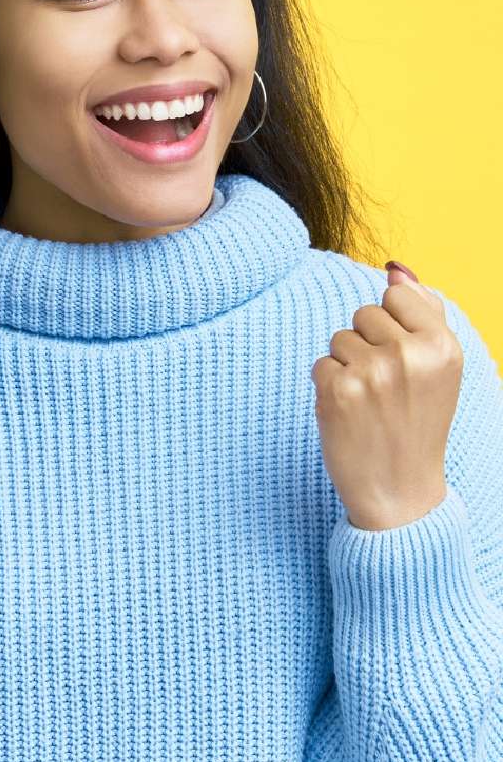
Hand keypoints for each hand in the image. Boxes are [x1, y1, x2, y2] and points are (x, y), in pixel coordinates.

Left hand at [311, 263, 463, 529]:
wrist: (399, 491)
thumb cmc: (418, 423)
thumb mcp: (440, 368)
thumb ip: (425, 313)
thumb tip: (395, 270)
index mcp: (442, 346)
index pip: (395, 296)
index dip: (393, 327)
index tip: (404, 362)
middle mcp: (409, 355)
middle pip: (364, 313)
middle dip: (368, 345)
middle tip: (386, 389)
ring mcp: (371, 373)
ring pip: (339, 338)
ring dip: (346, 366)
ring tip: (368, 402)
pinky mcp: (336, 392)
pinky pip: (320, 364)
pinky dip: (328, 387)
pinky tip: (349, 414)